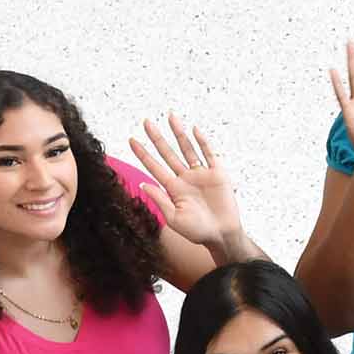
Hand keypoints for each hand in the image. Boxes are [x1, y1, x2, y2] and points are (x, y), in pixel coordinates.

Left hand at [127, 115, 245, 258]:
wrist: (223, 236)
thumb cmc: (198, 232)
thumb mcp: (174, 219)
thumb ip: (160, 200)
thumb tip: (142, 183)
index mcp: (173, 189)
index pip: (154, 167)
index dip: (143, 153)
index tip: (131, 139)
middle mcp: (185, 178)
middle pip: (168, 153)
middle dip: (157, 138)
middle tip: (146, 122)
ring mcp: (201, 174)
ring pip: (187, 149)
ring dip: (179, 133)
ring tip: (170, 117)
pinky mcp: (218, 174)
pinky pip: (209, 154)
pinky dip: (203, 142)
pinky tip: (195, 130)